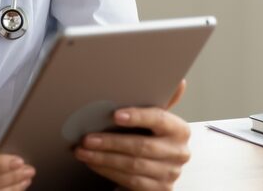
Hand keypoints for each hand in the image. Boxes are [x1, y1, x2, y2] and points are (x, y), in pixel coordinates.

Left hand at [73, 80, 190, 189]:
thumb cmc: (150, 138)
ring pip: (132, 166)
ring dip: (103, 158)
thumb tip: (179, 82)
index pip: (159, 119)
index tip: (115, 115)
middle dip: (110, 142)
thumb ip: (160, 101)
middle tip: (87, 138)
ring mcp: (170, 173)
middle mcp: (179, 152)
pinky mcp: (160, 190)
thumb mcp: (153, 120)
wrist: (154, 171)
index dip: (138, 116)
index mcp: (179, 130)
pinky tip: (94, 163)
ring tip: (83, 151)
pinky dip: (108, 171)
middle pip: (141, 146)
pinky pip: (130, 181)